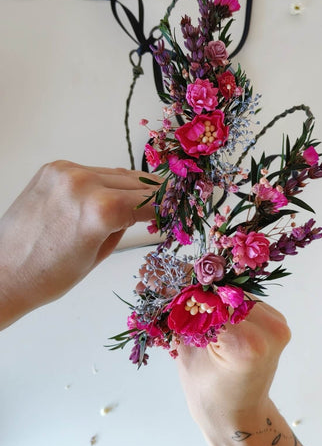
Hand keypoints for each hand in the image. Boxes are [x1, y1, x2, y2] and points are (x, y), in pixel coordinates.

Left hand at [0, 160, 158, 328]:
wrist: (3, 272)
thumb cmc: (51, 276)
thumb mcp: (100, 253)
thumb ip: (125, 224)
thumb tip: (142, 208)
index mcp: (100, 210)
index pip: (149, 201)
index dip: (168, 205)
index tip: (180, 206)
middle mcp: (84, 183)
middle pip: (135, 183)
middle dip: (154, 193)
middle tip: (169, 199)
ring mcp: (66, 172)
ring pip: (115, 174)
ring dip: (130, 186)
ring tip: (143, 198)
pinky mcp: (53, 169)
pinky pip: (92, 171)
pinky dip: (105, 182)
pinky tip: (112, 194)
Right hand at [176, 302, 291, 445]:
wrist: (238, 414)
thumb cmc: (208, 393)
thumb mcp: (187, 353)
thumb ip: (185, 316)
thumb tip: (175, 285)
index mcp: (248, 345)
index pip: (214, 303)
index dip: (193, 302)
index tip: (179, 305)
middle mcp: (271, 331)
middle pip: (228, 295)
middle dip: (206, 299)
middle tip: (188, 310)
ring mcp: (278, 325)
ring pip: (239, 294)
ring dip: (219, 301)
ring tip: (204, 320)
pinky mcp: (278, 321)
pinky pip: (249, 301)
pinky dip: (231, 307)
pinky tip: (222, 324)